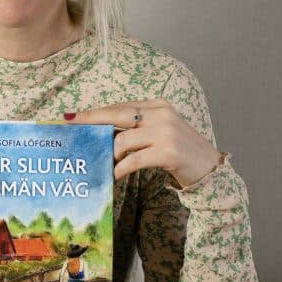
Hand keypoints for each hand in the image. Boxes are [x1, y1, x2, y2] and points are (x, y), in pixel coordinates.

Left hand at [64, 99, 221, 186]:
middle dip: (91, 121)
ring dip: (110, 156)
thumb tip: (102, 134)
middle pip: (117, 114)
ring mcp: (166, 132)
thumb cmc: (180, 153)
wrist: (210, 170)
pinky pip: (134, 160)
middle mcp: (161, 114)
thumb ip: (137, 129)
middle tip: (71, 127)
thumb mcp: (160, 132)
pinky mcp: (168, 152)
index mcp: (158, 106)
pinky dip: (121, 169)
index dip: (95, 112)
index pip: (120, 106)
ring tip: (107, 165)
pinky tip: (115, 176)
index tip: (73, 116)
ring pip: (123, 140)